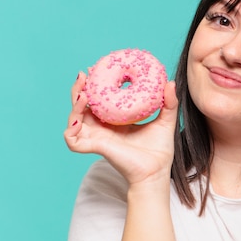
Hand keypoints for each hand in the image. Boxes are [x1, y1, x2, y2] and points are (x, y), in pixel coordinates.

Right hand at [63, 72, 178, 185]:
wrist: (156, 172)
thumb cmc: (159, 150)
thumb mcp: (165, 121)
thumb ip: (169, 103)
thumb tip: (170, 82)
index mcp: (114, 121)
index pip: (98, 100)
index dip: (94, 85)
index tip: (96, 69)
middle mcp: (102, 128)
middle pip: (81, 106)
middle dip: (78, 89)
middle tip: (84, 75)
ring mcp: (97, 138)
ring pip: (74, 120)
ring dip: (74, 105)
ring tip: (83, 93)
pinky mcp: (95, 147)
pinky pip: (72, 140)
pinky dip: (70, 130)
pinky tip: (77, 119)